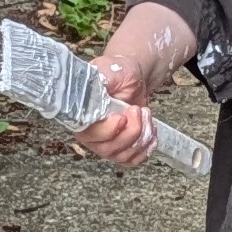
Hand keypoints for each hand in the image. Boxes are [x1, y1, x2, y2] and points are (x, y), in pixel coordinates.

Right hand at [75, 1, 192, 167]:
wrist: (133, 77)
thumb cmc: (118, 72)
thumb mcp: (109, 71)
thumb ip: (100, 81)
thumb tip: (94, 86)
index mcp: (80, 115)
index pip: (88, 135)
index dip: (107, 131)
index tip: (122, 117)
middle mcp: (90, 134)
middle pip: (107, 149)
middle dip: (131, 131)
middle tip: (138, 110)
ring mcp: (106, 145)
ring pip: (123, 156)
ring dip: (142, 136)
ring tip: (145, 115)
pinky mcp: (122, 150)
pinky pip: (133, 160)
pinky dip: (146, 147)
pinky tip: (150, 130)